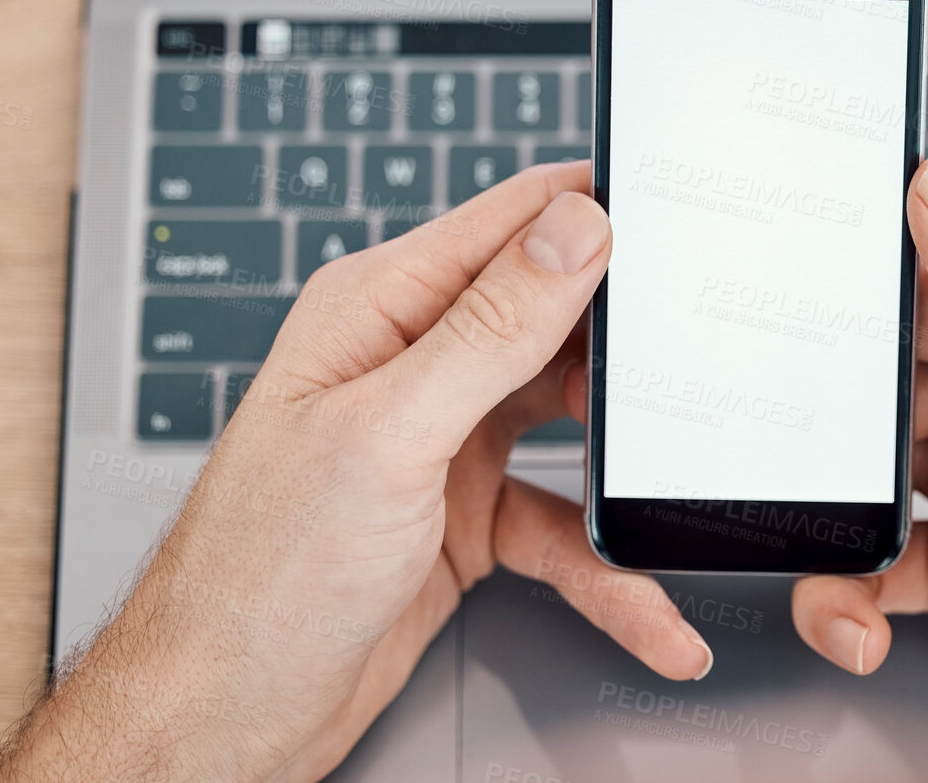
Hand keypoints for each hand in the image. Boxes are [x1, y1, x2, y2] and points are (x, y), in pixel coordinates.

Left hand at [0, 162, 711, 782]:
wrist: (225, 715)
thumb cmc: (260, 574)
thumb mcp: (391, 435)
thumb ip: (490, 328)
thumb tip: (572, 228)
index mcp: (380, 309)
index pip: (510, 224)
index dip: (596, 214)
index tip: (681, 224)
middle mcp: (414, 362)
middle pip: (554, 320)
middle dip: (627, 348)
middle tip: (702, 365)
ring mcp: (443, 438)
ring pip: (570, 423)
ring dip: (625, 464)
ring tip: (682, 485)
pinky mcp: (467, 513)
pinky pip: (562, 523)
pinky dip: (606, 566)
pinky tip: (647, 604)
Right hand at [791, 156, 927, 782]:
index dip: (866, 295)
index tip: (793, 304)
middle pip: (889, 384)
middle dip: (830, 414)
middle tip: (783, 444)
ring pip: (871, 478)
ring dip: (831, 510)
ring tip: (818, 542)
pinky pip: (878, 570)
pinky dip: (847, 595)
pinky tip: (855, 621)